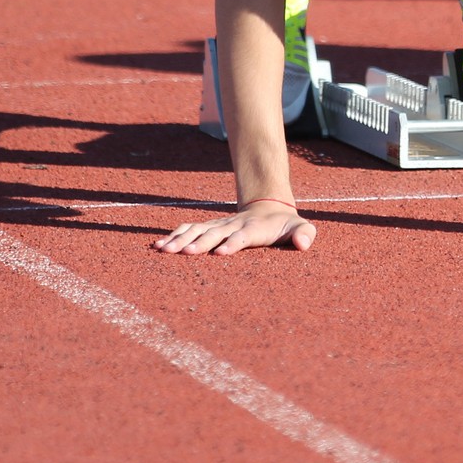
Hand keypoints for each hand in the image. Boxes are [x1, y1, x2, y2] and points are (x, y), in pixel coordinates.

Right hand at [153, 200, 315, 256]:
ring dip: (180, 239)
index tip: (221, 251)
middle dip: (198, 243)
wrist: (269, 209)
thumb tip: (304, 243)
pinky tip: (158, 245)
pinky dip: (174, 236)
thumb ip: (305, 234)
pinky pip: (189, 230)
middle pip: (214, 233)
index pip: (242, 236)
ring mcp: (219, 225)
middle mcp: (232, 225)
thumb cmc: (285, 225)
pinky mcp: (209, 228)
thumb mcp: (300, 228)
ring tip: (162, 249)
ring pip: (197, 230)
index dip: (232, 243)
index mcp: (254, 228)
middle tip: (184, 253)